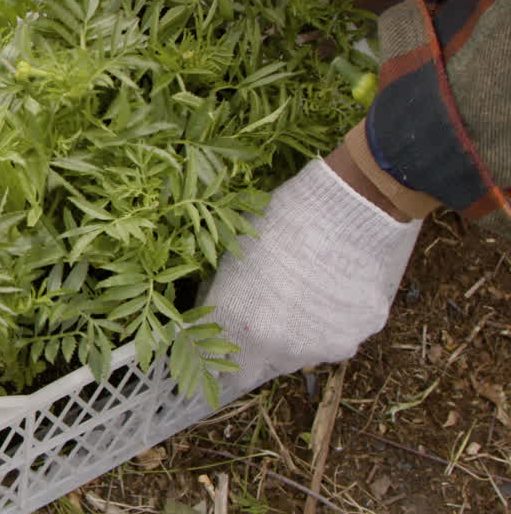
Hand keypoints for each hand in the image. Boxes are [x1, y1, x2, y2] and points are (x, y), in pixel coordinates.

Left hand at [199, 159, 421, 391]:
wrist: (347, 203)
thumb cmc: (280, 221)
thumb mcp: (234, 257)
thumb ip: (226, 299)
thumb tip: (214, 317)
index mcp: (243, 329)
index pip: (228, 375)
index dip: (226, 363)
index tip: (226, 355)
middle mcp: (284, 348)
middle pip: (268, 366)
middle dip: (263, 348)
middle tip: (267, 313)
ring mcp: (328, 343)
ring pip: (307, 353)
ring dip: (300, 336)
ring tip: (302, 293)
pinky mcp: (364, 331)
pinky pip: (342, 333)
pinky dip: (335, 320)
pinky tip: (333, 287)